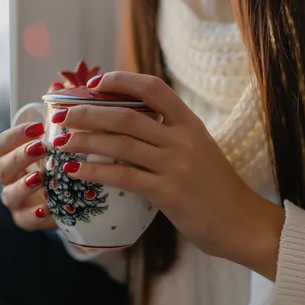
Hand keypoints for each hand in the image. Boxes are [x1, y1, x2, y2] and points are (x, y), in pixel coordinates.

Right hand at [0, 82, 64, 231]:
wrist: (74, 194)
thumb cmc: (64, 159)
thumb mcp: (62, 140)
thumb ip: (58, 121)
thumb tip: (60, 89)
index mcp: (12, 156)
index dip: (14, 136)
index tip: (38, 127)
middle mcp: (9, 179)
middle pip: (2, 168)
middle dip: (20, 157)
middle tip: (42, 148)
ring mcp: (16, 202)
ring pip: (9, 195)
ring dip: (24, 186)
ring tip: (41, 178)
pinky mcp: (27, 221)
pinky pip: (25, 222)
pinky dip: (36, 216)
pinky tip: (49, 208)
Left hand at [54, 72, 285, 278]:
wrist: (243, 224)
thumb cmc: (217, 190)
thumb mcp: (200, 151)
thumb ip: (170, 137)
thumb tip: (127, 128)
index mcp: (191, 124)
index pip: (153, 88)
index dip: (122, 81)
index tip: (95, 82)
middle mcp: (182, 139)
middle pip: (127, 116)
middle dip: (89, 113)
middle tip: (63, 115)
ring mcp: (175, 165)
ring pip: (120, 144)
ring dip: (85, 141)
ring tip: (61, 141)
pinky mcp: (168, 193)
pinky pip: (124, 176)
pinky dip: (95, 172)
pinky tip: (75, 172)